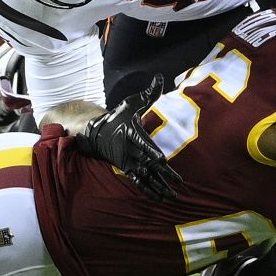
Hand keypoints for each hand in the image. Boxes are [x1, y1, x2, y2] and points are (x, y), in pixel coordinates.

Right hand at [76, 75, 182, 201]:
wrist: (98, 132)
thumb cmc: (118, 116)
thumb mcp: (131, 103)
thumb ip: (148, 94)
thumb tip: (159, 77)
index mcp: (132, 134)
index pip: (144, 144)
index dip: (152, 152)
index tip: (162, 160)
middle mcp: (130, 150)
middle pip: (149, 163)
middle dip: (163, 174)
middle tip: (177, 182)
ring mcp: (129, 162)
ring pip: (146, 176)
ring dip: (159, 187)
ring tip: (173, 196)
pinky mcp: (127, 169)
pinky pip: (139, 182)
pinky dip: (149, 190)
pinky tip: (160, 198)